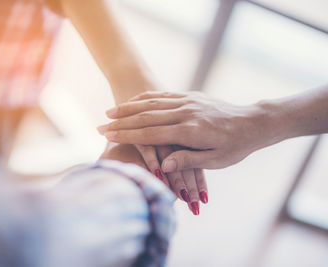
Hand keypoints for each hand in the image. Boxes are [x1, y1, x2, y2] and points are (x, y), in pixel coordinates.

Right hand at [98, 91, 269, 171]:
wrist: (253, 122)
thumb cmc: (235, 146)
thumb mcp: (215, 160)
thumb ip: (187, 161)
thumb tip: (163, 167)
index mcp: (190, 132)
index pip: (151, 133)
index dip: (127, 135)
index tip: (107, 135)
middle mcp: (186, 113)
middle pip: (146, 116)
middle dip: (121, 121)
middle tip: (100, 125)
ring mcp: (188, 101)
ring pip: (152, 103)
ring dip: (129, 107)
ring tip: (109, 111)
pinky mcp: (190, 96)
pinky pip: (163, 95)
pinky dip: (145, 97)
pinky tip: (133, 99)